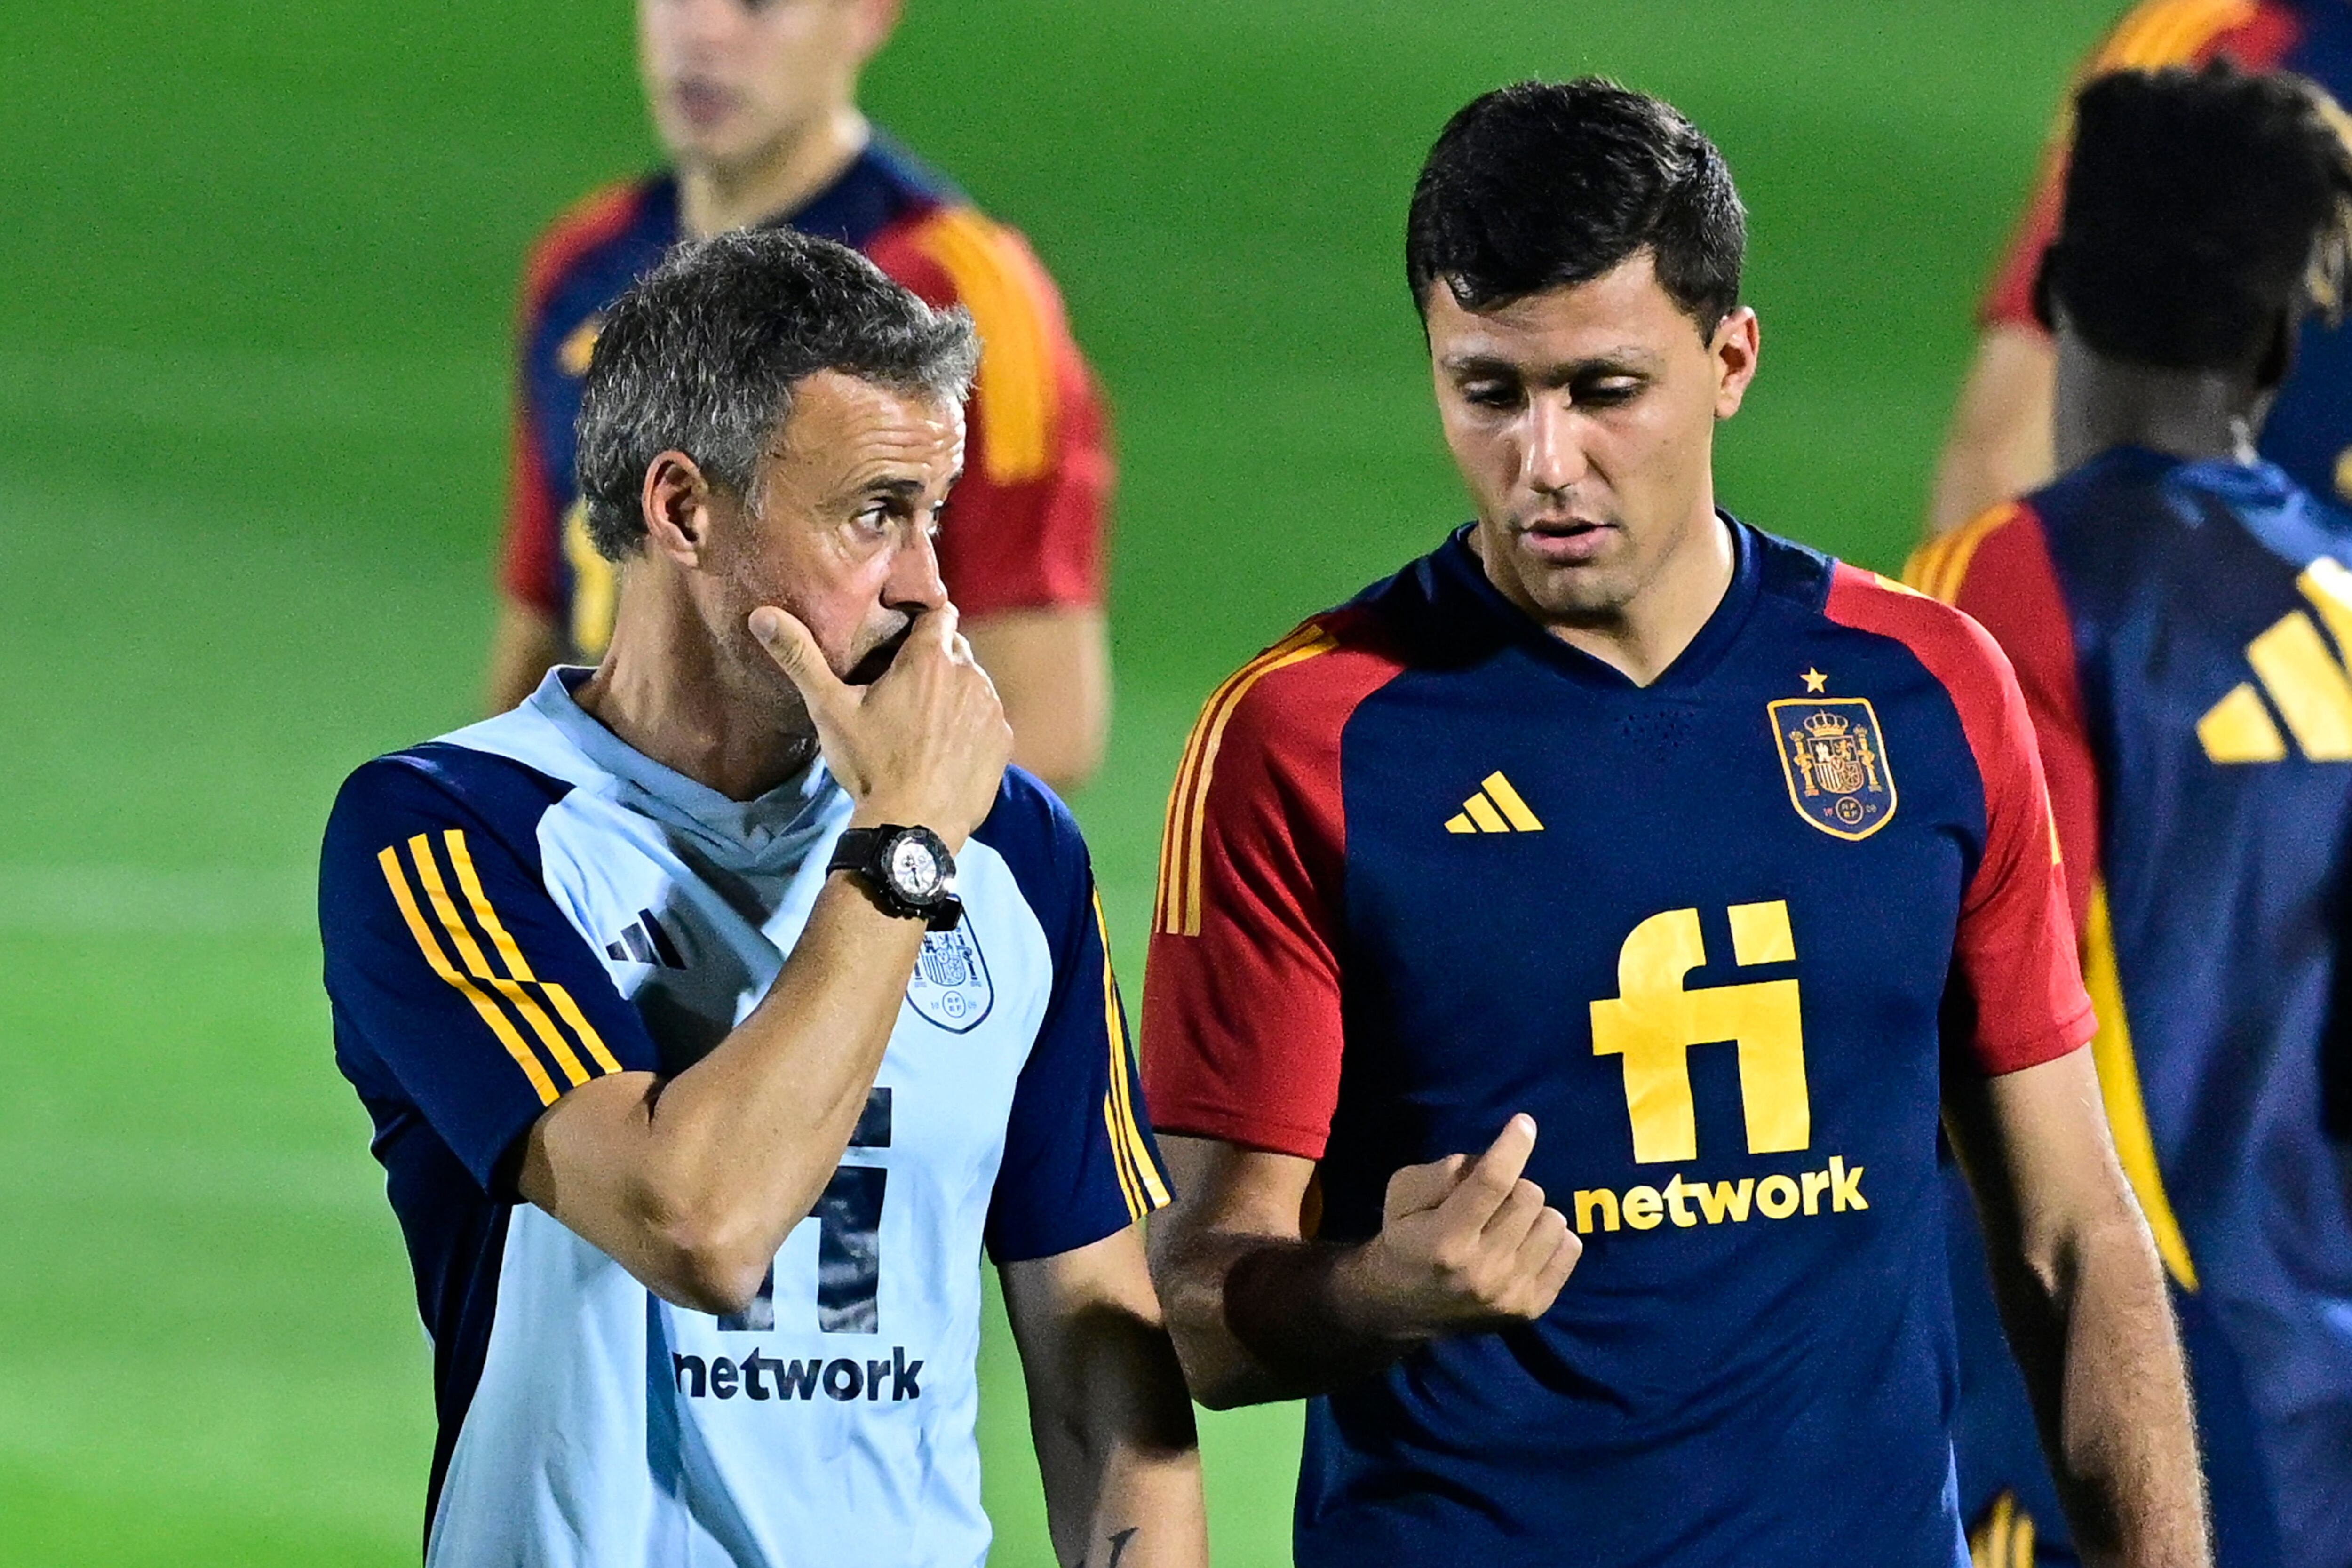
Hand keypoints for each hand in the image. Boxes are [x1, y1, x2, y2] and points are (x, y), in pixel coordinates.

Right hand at [750, 603, 1011, 847]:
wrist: (913, 828)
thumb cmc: (871, 766)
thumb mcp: (830, 710)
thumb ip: (800, 657)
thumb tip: (761, 615)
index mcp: (930, 658)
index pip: (939, 612)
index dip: (923, 620)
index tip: (905, 635)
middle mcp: (970, 675)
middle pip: (955, 649)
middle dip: (935, 658)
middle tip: (906, 685)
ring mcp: (991, 709)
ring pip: (974, 683)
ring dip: (954, 692)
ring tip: (925, 720)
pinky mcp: (1003, 740)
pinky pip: (987, 719)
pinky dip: (970, 725)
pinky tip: (946, 746)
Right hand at [1335, 1115, 1580, 1341]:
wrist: (1402, 1308)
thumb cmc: (1405, 1240)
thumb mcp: (1403, 1194)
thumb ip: (1443, 1172)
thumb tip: (1491, 1159)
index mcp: (1445, 1239)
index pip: (1492, 1182)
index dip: (1513, 1147)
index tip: (1524, 1123)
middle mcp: (1482, 1270)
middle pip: (1529, 1196)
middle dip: (1515, 1185)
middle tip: (1495, 1197)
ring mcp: (1510, 1293)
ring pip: (1554, 1221)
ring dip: (1534, 1212)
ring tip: (1510, 1222)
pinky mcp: (1532, 1307)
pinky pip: (1570, 1249)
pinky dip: (1553, 1237)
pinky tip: (1526, 1242)